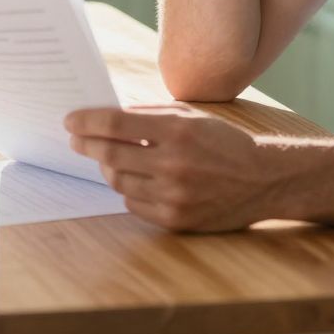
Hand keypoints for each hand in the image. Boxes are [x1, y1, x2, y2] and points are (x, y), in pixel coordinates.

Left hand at [66, 104, 274, 231]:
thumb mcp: (190, 116)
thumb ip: (149, 114)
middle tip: (75, 140)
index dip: (87, 121)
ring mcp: (175, 195)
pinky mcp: (176, 219)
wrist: (263, 179)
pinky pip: (134, 204)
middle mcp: (174, 163)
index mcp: (177, 130)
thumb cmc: (222, 142)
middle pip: (110, 154)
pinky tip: (134, 180)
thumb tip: (107, 114)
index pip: (116, 123)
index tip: (70, 120)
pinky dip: (128, 190)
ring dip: (107, 168)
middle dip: (86, 145)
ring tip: (108, 159)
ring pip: (119, 181)